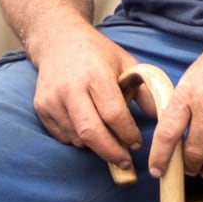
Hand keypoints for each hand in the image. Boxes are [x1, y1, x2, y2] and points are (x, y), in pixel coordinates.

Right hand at [29, 25, 146, 171]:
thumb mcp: (126, 62)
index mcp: (95, 75)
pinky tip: (87, 127)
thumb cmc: (96, 53)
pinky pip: (63, 136)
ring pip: (77, 138)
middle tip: (125, 161)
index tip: (136, 143)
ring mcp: (52, 100)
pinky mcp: (41, 108)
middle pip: (91, 132)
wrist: (57, 40)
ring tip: (107, 139)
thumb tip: (161, 117)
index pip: (113, 114)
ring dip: (95, 146)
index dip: (127, 134)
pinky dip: (79, 140)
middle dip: (111, 152)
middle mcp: (70, 88)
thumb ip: (145, 90)